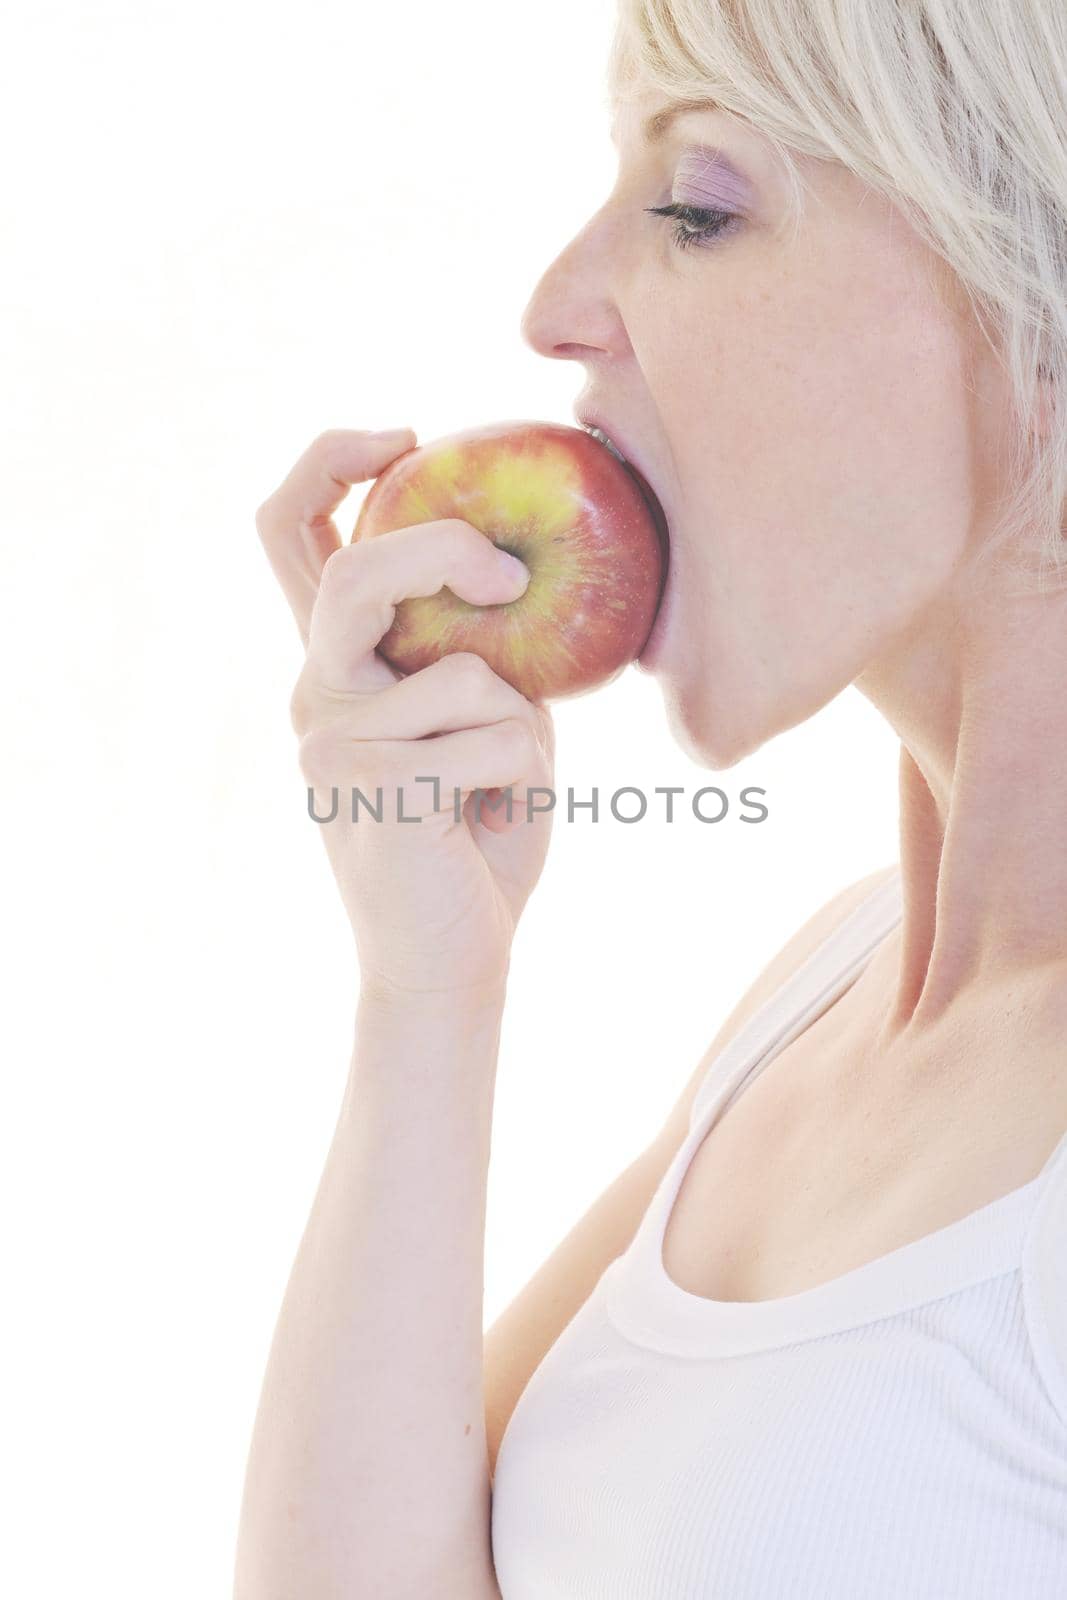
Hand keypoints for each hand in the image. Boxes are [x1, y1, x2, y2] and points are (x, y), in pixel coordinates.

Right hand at [256, 428, 555, 998]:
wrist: (452, 958)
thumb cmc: (478, 836)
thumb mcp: (491, 722)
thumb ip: (484, 652)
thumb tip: (521, 575)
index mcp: (339, 663)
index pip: (291, 533)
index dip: (331, 461)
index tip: (404, 436)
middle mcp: (317, 693)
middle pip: (351, 574)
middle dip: (441, 552)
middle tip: (507, 581)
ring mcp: (332, 743)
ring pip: (463, 676)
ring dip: (519, 731)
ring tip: (500, 792)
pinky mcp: (368, 789)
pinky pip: (491, 739)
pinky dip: (523, 776)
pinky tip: (488, 825)